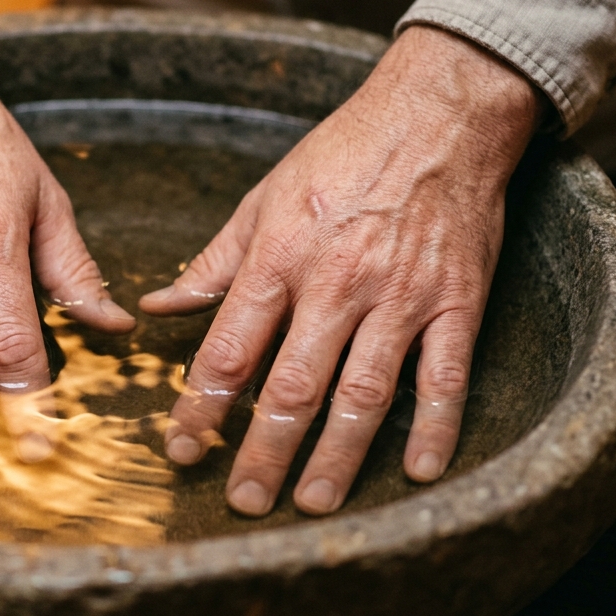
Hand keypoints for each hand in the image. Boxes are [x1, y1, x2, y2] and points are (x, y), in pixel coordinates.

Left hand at [141, 25, 538, 515]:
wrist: (439, 113)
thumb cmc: (344, 153)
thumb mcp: (265, 197)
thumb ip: (215, 261)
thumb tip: (158, 304)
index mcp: (280, 257)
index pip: (229, 351)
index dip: (200, 408)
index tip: (182, 449)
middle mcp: (336, 284)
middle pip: (291, 389)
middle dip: (263, 454)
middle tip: (245, 501)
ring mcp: (401, 298)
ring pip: (363, 396)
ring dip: (336, 458)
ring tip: (313, 502)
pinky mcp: (457, 303)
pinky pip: (445, 379)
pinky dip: (434, 429)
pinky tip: (418, 471)